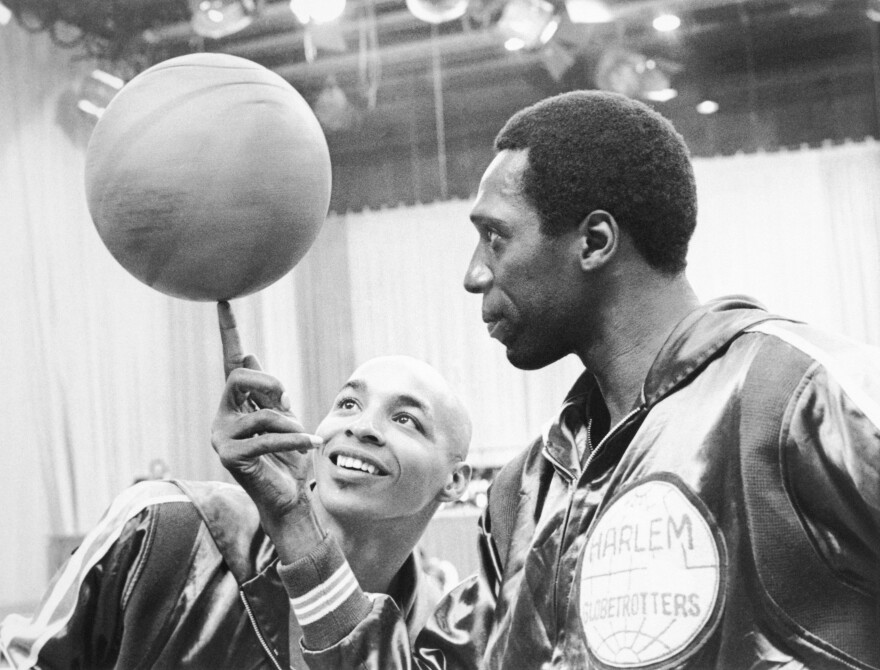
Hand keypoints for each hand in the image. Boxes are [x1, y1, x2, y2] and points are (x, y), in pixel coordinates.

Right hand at [212, 301, 324, 551]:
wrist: (289, 498)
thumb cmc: (289, 459)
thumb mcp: (286, 419)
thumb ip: (269, 393)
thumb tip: (251, 354)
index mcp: (236, 404)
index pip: (231, 361)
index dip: (229, 332)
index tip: (224, 301)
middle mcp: (223, 416)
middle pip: (239, 376)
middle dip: (269, 383)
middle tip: (289, 401)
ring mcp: (222, 437)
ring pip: (261, 412)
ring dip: (288, 425)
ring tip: (301, 439)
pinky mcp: (229, 456)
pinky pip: (265, 438)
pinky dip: (292, 440)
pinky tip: (308, 445)